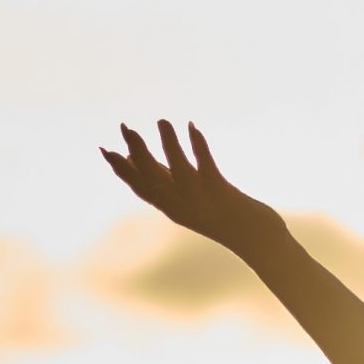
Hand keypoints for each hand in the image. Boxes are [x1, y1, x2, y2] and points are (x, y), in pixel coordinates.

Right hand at [100, 119, 286, 253]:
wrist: (259, 243)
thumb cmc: (227, 219)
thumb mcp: (194, 202)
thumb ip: (172, 185)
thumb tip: (154, 167)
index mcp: (173, 208)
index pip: (140, 188)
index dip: (121, 169)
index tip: (104, 150)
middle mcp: (181, 205)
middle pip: (152, 177)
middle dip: (136, 151)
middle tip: (124, 126)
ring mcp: (200, 200)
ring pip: (178, 170)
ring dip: (169, 144)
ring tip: (162, 120)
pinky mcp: (221, 193)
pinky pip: (205, 166)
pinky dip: (197, 145)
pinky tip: (191, 126)